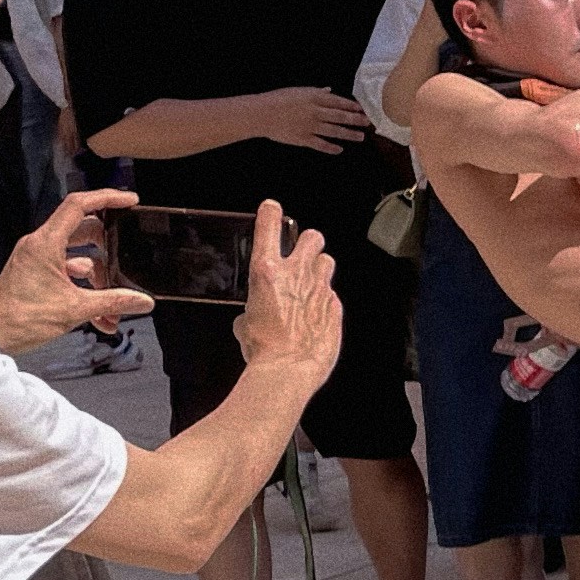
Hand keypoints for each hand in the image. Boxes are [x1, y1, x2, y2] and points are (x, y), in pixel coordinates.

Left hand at [0, 187, 155, 354]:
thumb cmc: (19, 319)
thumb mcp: (74, 309)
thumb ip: (113, 302)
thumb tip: (142, 301)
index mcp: (45, 243)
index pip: (79, 205)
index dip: (107, 198)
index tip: (129, 201)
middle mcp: (39, 245)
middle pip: (82, 231)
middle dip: (107, 249)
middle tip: (124, 261)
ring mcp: (36, 259)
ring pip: (77, 255)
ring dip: (97, 277)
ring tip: (110, 304)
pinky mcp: (34, 273)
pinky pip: (66, 271)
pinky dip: (83, 287)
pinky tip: (96, 310)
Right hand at [233, 202, 342, 382]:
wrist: (289, 370)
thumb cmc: (263, 350)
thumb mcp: (244, 324)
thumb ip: (253, 308)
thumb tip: (253, 316)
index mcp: (266, 272)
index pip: (269, 227)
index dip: (270, 213)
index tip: (272, 208)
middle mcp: (296, 274)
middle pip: (311, 237)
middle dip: (307, 242)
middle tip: (302, 252)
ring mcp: (320, 288)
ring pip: (326, 261)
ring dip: (319, 268)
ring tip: (311, 282)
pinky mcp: (335, 306)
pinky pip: (332, 295)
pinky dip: (324, 301)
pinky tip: (316, 315)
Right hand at [241, 85, 372, 152]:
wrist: (261, 113)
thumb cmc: (278, 99)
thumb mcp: (298, 91)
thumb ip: (316, 92)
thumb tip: (329, 90)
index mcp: (314, 97)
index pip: (338, 102)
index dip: (352, 106)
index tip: (363, 109)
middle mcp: (315, 111)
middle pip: (341, 116)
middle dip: (356, 120)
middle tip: (368, 123)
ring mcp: (310, 126)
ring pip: (335, 131)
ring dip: (349, 134)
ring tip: (361, 137)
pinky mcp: (303, 139)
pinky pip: (321, 144)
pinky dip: (331, 148)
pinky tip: (340, 150)